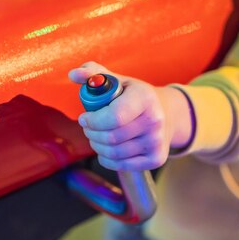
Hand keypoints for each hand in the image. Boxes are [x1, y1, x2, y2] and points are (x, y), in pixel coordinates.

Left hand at [69, 61, 192, 171]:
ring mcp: (157, 141)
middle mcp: (155, 120)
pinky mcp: (156, 159)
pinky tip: (106, 148)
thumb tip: (73, 74)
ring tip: (96, 136)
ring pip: (113, 153)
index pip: (114, 117)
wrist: (165, 113)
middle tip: (88, 127)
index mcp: (144, 97)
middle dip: (91, 133)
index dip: (93, 120)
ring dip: (97, 145)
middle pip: (111, 137)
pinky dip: (106, 159)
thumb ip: (92, 73)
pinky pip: (121, 165)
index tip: (83, 118)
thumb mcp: (115, 80)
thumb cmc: (132, 95)